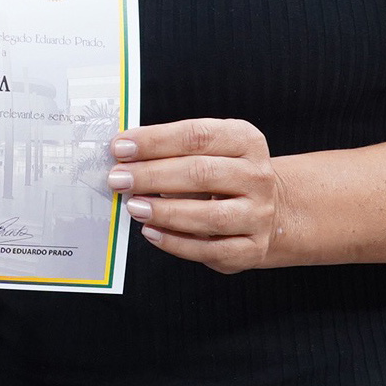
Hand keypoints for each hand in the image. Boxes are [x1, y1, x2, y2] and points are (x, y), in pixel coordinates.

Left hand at [107, 117, 282, 272]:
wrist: (266, 209)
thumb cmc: (222, 174)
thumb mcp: (209, 150)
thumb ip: (171, 149)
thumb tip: (123, 154)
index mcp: (245, 140)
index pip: (197, 136)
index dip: (155, 141)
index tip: (121, 147)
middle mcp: (257, 177)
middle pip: (202, 173)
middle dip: (153, 176)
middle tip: (119, 179)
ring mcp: (258, 214)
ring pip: (209, 216)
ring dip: (165, 212)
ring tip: (133, 206)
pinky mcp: (252, 248)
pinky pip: (210, 250)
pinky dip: (176, 243)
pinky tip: (150, 232)